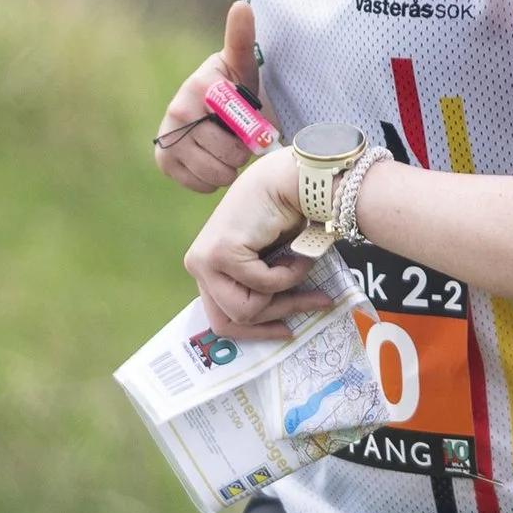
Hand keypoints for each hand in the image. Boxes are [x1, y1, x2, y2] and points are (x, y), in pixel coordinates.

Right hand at [153, 0, 275, 191]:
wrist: (218, 105)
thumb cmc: (237, 85)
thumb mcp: (244, 64)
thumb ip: (242, 38)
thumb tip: (241, 5)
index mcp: (198, 89)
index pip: (236, 136)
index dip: (250, 138)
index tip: (249, 124)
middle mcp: (176, 112)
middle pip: (228, 158)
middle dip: (241, 153)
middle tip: (239, 137)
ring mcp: (167, 138)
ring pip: (214, 175)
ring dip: (228, 168)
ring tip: (227, 148)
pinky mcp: (163, 160)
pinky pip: (198, 184)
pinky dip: (210, 180)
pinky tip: (212, 160)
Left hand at [185, 147, 328, 338]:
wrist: (291, 179)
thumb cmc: (285, 214)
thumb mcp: (272, 262)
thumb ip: (265, 289)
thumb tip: (281, 325)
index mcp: (208, 268)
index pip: (221, 318)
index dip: (256, 332)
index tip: (287, 331)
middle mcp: (199, 265)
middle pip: (229, 321)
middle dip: (275, 316)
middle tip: (314, 302)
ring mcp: (204, 261)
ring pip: (245, 311)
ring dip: (285, 292)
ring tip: (303, 265)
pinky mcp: (219, 254)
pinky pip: (261, 287)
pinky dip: (289, 274)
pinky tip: (298, 252)